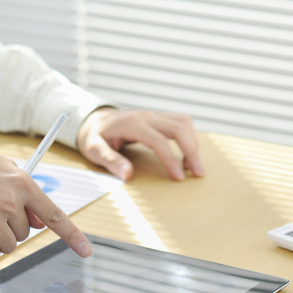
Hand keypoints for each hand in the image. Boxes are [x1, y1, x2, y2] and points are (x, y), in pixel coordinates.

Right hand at [0, 138, 91, 260]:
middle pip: (26, 234)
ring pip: (10, 246)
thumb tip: (41, 223)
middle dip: (13, 226)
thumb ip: (27, 195)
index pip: (55, 216)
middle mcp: (11, 201)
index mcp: (24, 184)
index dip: (73, 236)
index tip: (86, 252)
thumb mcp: (7, 169)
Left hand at [77, 108, 203, 180]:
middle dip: (192, 150)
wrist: (94, 119)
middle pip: (179, 128)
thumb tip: (127, 174)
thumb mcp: (94, 149)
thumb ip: (110, 160)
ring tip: (193, 166)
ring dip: (193, 143)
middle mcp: (146, 116)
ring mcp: (154, 115)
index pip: (159, 140)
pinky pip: (181, 123)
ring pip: (184, 122)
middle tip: (198, 173)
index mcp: (132, 124)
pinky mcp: (159, 118)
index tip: (179, 177)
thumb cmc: (94, 136)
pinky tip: (187, 155)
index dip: (171, 159)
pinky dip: (189, 138)